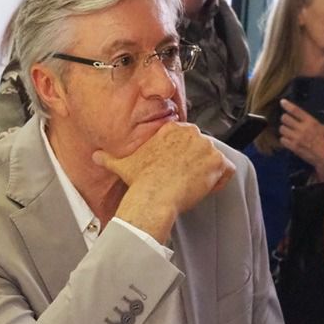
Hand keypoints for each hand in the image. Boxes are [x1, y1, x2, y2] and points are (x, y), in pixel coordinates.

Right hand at [93, 122, 235, 242]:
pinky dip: (221, 181)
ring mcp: (207, 146)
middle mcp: (192, 133)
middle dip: (197, 164)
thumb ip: (109, 157)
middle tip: (184, 180)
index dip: (184, 158)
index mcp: (173, 129)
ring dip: (208, 174)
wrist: (154, 195)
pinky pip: (228, 171)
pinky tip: (205, 189)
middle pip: (203, 149)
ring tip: (192, 186)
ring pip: (215, 160)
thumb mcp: (122, 164)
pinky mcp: (218, 162)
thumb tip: (96, 156)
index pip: (188, 140)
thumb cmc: (141, 180)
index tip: (176, 170)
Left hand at [278, 99, 323, 180]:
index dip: (288, 105)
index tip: (282, 102)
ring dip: (284, 129)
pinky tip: (288, 140)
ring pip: (282, 129)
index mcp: (311, 122)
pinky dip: (284, 140)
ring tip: (288, 131)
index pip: (296, 111)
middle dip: (285, 119)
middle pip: (285, 118)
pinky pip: (282, 140)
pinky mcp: (293, 147)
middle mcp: (302, 128)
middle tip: (287, 121)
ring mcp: (296, 138)